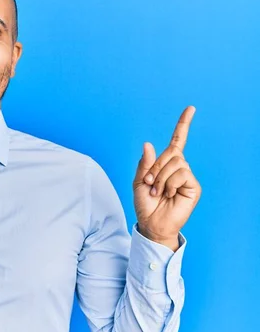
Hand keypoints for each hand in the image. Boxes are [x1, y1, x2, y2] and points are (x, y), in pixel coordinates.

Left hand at [133, 106, 201, 250]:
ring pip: (175, 163)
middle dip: (155, 167)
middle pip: (171, 153)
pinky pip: (181, 174)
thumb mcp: (139, 181)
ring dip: (161, 178)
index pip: (177, 141)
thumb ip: (144, 163)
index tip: (191, 109)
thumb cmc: (145, 204)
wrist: (151, 223)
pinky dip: (169, 183)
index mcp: (165, 164)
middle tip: (149, 183)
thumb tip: (148, 144)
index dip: (183, 124)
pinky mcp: (193, 187)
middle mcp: (178, 168)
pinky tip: (168, 194)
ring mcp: (187, 177)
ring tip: (157, 191)